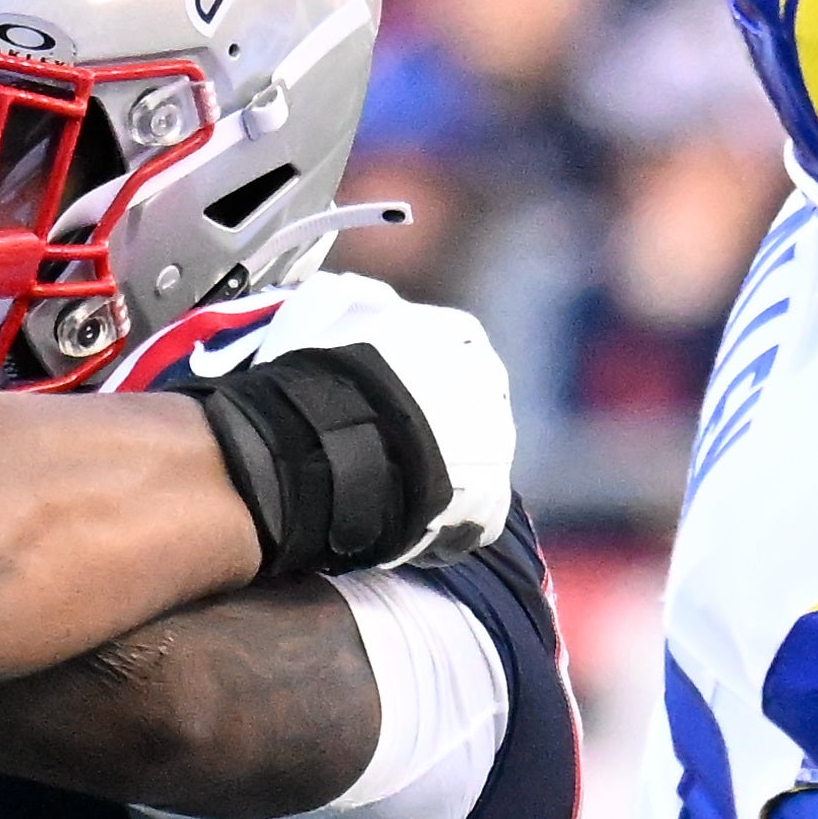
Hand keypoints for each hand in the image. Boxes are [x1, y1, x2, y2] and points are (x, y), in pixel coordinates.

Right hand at [190, 269, 515, 573]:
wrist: (332, 443)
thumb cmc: (322, 374)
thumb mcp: (324, 310)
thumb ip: (352, 299)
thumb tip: (357, 295)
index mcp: (458, 334)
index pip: (449, 350)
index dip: (413, 377)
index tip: (382, 396)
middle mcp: (489, 383)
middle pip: (465, 405)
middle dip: (434, 423)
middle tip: (382, 444)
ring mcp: (495, 444)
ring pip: (472, 460)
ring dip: (440, 471)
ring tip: (389, 488)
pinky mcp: (489, 503)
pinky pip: (472, 515)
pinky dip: (445, 522)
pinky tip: (404, 523)